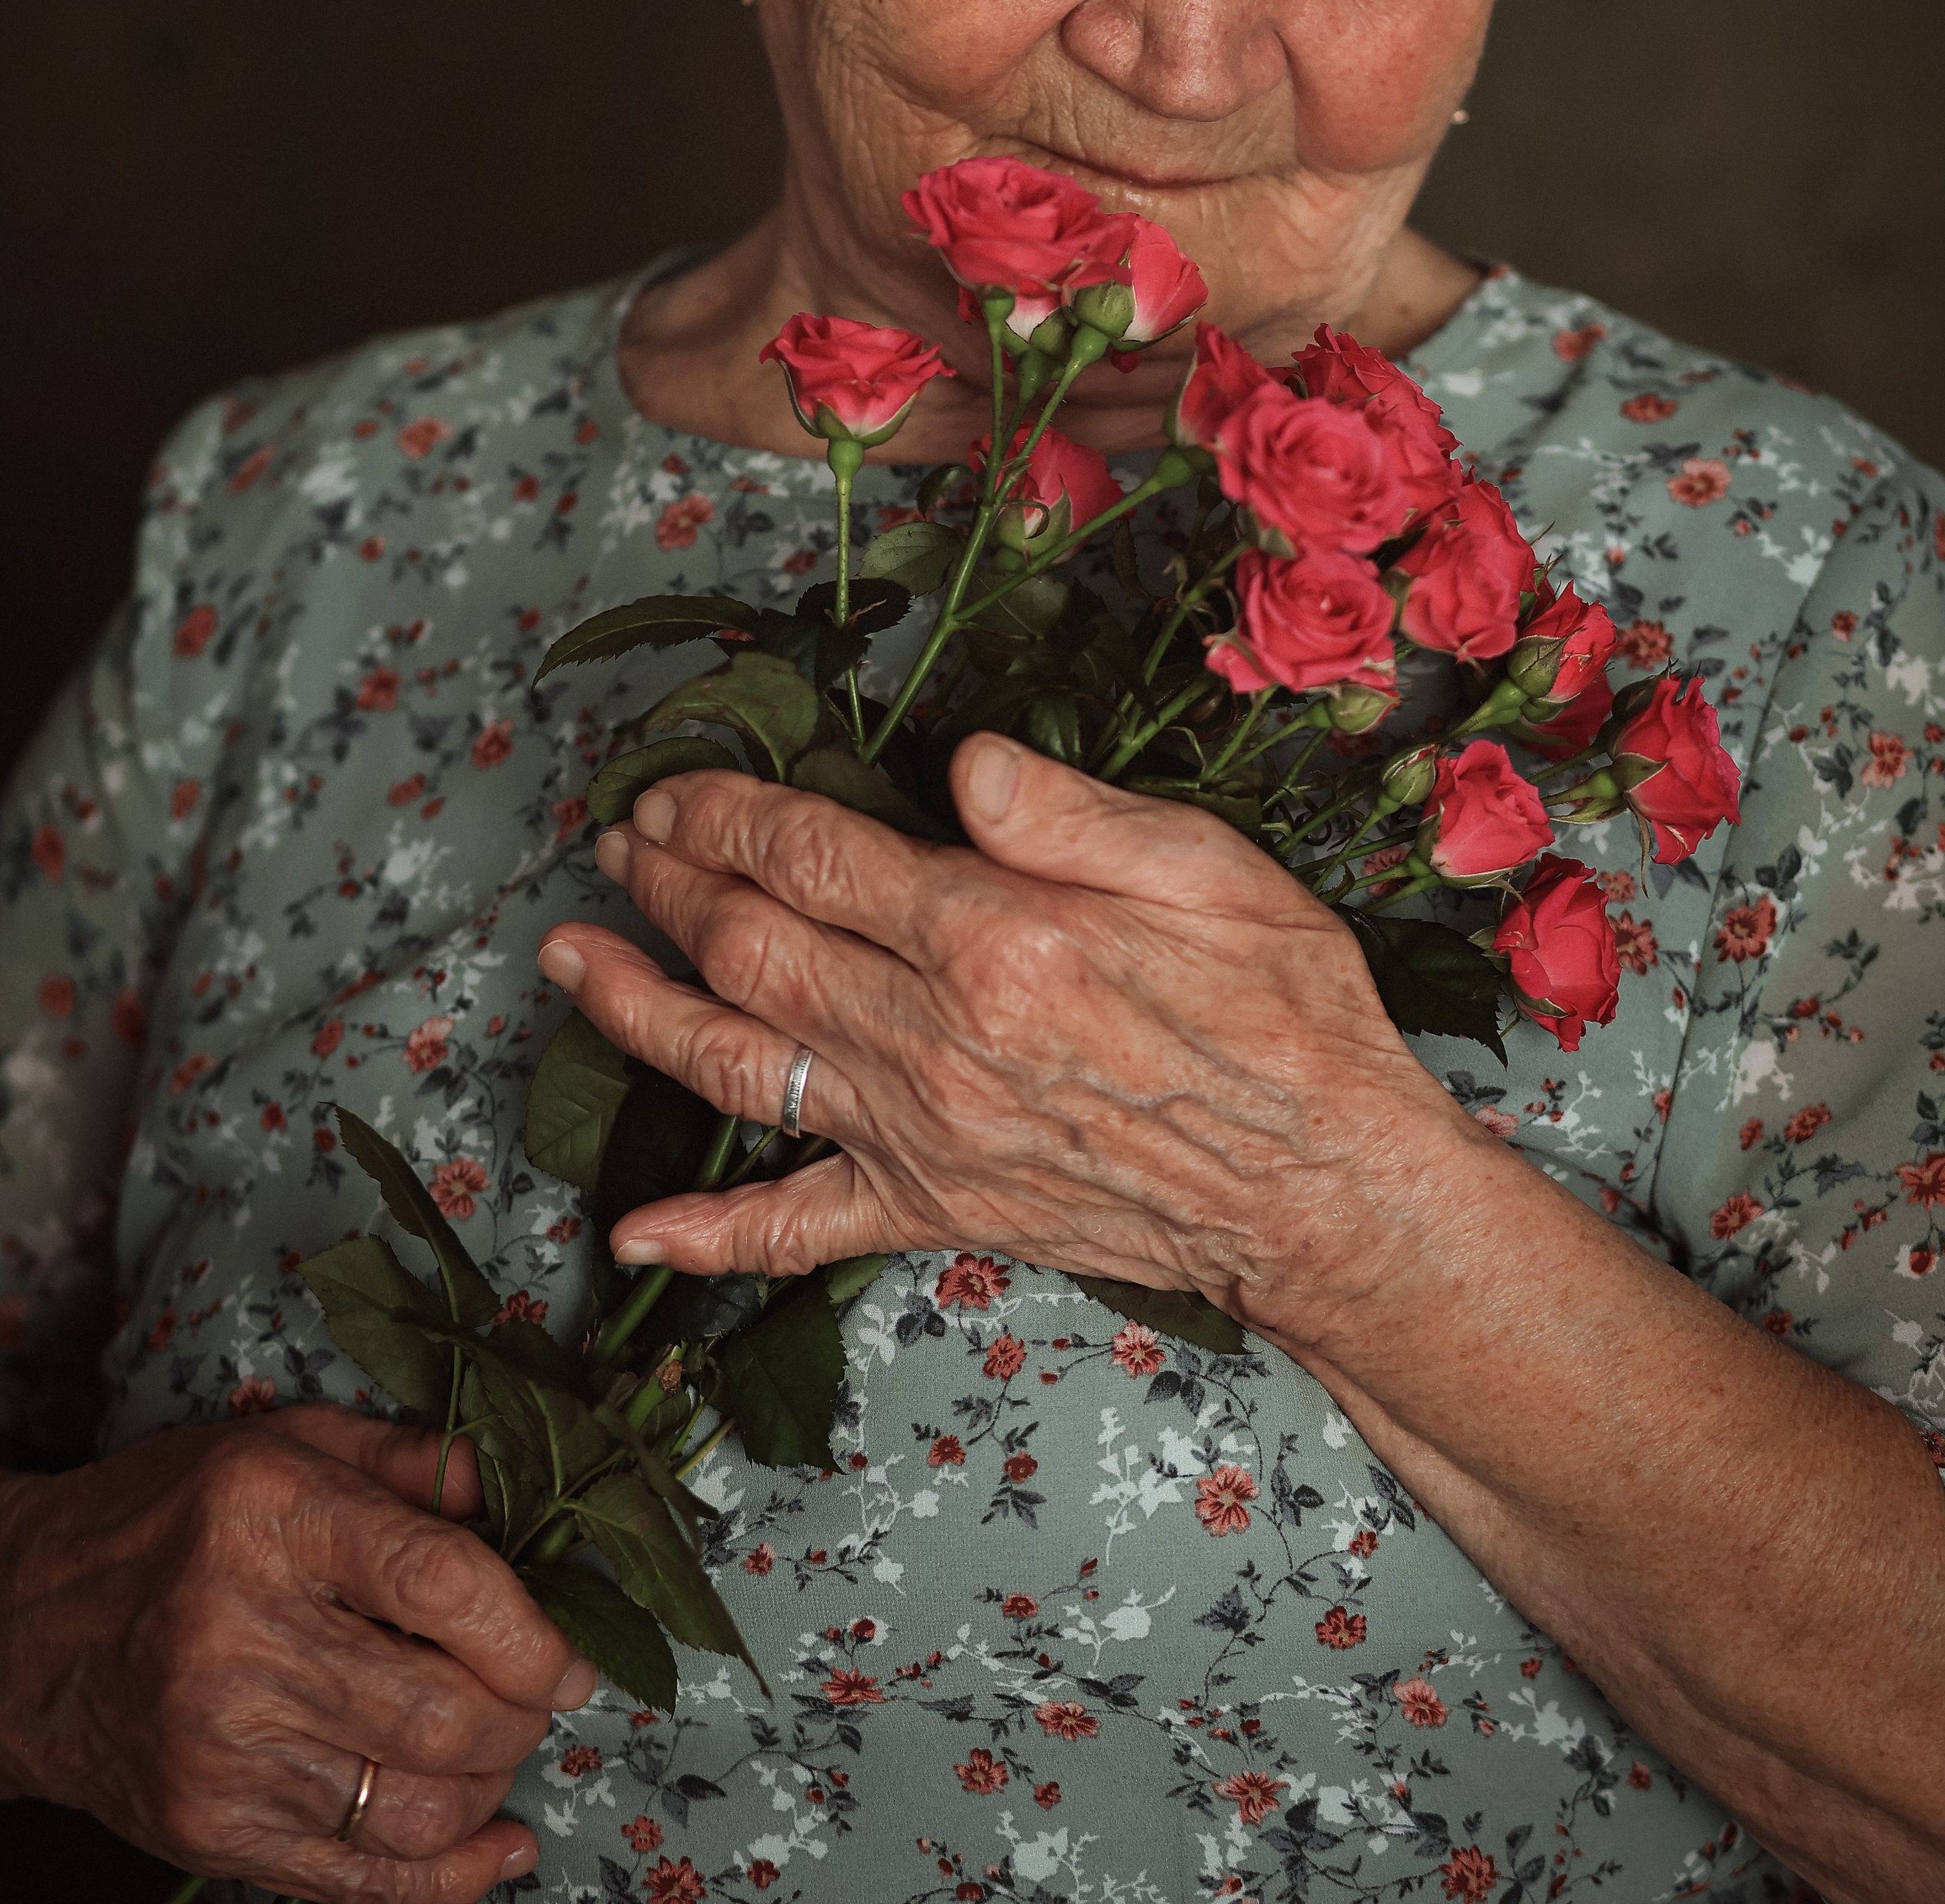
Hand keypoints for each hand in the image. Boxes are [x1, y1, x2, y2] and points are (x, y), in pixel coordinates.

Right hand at [0, 1404, 595, 1901]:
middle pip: (441, 1712)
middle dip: (525, 1713)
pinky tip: (494, 1845)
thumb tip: (514, 1495)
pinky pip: (357, 1879)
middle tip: (540, 1689)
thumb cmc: (167, 1519)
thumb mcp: (283, 1445)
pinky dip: (448, 1876)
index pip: (440, 1584)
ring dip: (490, 1783)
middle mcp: (241, 1638)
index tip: (573, 1648)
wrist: (24, 1625)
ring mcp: (221, 1749)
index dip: (533, 1629)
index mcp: (270, 1519)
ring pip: (415, 1806)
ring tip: (493, 1741)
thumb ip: (409, 1462)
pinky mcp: (209, 1829)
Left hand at [542, 733, 1466, 1328]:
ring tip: (564, 958)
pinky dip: (709, 1236)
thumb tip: (958, 761)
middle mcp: (933, 1039)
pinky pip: (797, 1231)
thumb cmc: (1286, 1017)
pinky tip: (635, 1235)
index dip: (728, 809)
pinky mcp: (935, 1209)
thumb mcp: (1209, 868)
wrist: (1328, 1194)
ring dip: (634, 1007)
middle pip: (750, 945)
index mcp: (995, 937)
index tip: (681, 779)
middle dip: (669, 879)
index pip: (813, 855)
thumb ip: (1067, 811)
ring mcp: (922, 1134)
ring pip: (736, 1064)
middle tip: (622, 836)